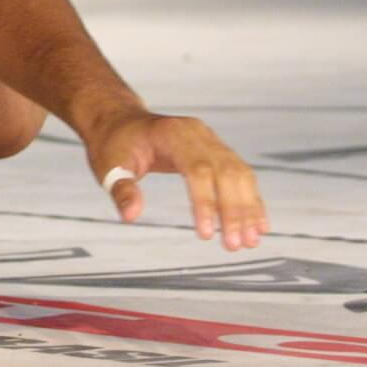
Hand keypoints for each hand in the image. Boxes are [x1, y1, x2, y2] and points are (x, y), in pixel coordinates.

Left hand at [83, 111, 268, 250]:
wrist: (119, 120)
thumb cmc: (113, 144)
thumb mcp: (108, 165)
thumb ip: (121, 189)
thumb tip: (131, 216)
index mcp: (172, 133)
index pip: (198, 169)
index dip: (206, 202)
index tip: (206, 234)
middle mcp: (197, 134)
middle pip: (226, 172)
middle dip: (234, 211)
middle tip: (236, 246)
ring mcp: (210, 140)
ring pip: (239, 174)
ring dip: (248, 208)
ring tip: (250, 242)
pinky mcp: (216, 150)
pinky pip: (240, 174)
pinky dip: (250, 200)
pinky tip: (258, 226)